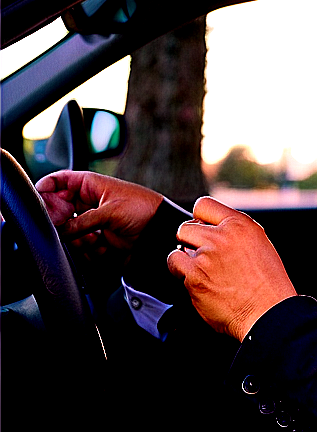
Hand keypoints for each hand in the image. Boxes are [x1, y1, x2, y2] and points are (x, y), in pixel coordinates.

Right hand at [35, 170, 162, 259]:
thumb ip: (82, 221)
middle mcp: (87, 203)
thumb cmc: (144, 210)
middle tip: (68, 228)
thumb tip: (60, 230)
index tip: (40, 201)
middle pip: (58, 211)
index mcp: (89, 185)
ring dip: (79, 238)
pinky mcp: (98, 239)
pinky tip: (104, 246)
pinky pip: (82, 247)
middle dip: (62, 222)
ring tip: (96, 238)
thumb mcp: (110, 212)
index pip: (57, 182)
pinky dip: (90, 249)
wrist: (161, 232)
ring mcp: (92, 222)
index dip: (46, 190)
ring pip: (68, 232)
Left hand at [167, 197, 295, 340]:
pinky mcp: (194, 277)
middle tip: (205, 258)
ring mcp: (206, 257)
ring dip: (185, 261)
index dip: (201, 220)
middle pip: (186, 227)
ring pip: (178, 249)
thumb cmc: (269, 286)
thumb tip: (210, 230)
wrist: (269, 314)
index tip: (204, 231)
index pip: (203, 205)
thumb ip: (234, 234)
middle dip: (191, 242)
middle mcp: (222, 237)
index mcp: (241, 225)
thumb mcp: (260, 246)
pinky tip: (202, 285)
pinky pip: (175, 268)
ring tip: (204, 274)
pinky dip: (183, 277)